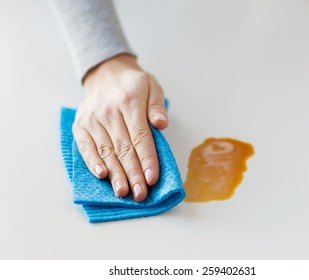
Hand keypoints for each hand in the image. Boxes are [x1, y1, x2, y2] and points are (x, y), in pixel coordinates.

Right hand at [72, 54, 167, 201]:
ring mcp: (93, 119)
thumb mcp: (152, 86)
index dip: (146, 159)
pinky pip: (86, 146)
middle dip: (133, 173)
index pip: (140, 136)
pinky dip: (92, 162)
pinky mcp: (81, 125)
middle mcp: (109, 112)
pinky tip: (101, 176)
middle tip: (140, 194)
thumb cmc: (133, 84)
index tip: (152, 178)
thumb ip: (157, 105)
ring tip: (123, 192)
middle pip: (123, 148)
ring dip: (115, 174)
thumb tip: (162, 124)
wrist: (105, 73)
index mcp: (130, 102)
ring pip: (106, 151)